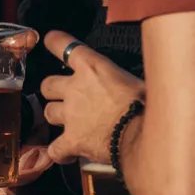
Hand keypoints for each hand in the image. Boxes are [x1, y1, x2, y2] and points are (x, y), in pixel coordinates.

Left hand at [40, 29, 143, 164]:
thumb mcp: (135, 79)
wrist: (144, 134)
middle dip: (53, 91)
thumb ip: (119, 78)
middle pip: (47, 85)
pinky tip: (67, 155)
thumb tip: (127, 81)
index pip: (63, 45)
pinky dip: (59, 152)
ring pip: (48, 113)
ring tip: (70, 123)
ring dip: (57, 117)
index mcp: (92, 67)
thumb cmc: (147, 104)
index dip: (54, 42)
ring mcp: (71, 115)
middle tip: (66, 97)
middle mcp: (75, 88)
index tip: (49, 40)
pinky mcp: (72, 140)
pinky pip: (55, 148)